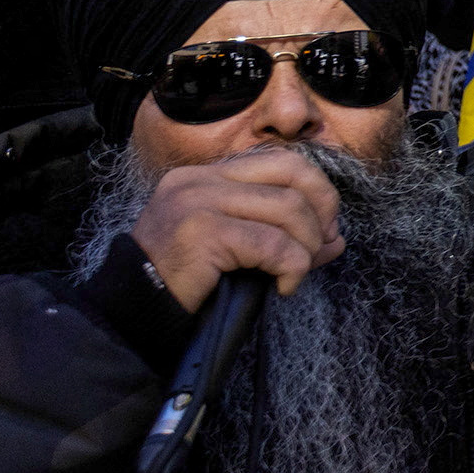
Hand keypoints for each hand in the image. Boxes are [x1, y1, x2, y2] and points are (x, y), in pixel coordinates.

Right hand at [129, 147, 344, 315]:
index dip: (316, 191)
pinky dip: (291, 268)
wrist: (135, 312)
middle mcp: (199, 180)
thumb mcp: (238, 250)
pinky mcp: (202, 232)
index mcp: (205, 176)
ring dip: (306, 247)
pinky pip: (272, 244)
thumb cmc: (187, 283)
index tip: (324, 229)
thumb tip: (338, 239)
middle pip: (292, 172)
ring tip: (295, 273)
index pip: (281, 160)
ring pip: (288, 208)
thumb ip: (284, 236)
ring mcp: (198, 202)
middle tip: (320, 246)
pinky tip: (283, 288)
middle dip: (321, 210)